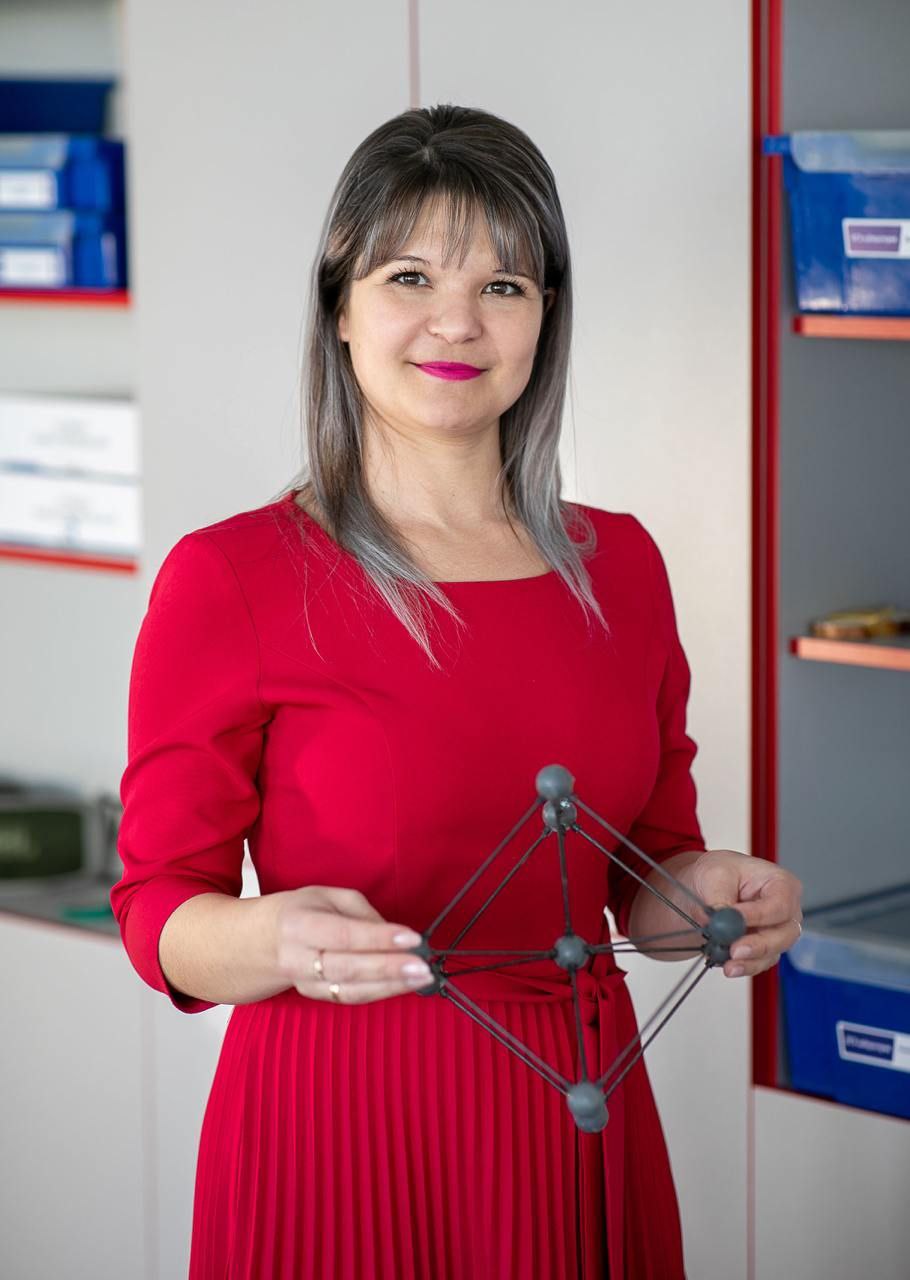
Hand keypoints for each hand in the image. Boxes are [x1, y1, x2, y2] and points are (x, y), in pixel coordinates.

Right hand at [274, 885, 432, 1003]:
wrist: (263, 942)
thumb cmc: (302, 912)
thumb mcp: (328, 897)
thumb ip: (362, 912)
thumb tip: (393, 933)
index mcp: (299, 924)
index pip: (343, 934)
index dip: (379, 938)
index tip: (412, 938)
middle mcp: (297, 957)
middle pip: (347, 967)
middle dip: (389, 968)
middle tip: (422, 966)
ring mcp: (304, 982)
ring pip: (350, 990)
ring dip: (390, 986)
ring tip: (421, 978)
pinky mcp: (314, 996)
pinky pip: (349, 998)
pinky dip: (379, 993)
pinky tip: (403, 985)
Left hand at [686, 849, 803, 978]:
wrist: (706, 889)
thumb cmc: (719, 873)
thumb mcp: (713, 875)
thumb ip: (719, 898)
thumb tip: (722, 920)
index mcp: (780, 883)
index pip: (780, 904)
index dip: (759, 916)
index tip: (735, 922)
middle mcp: (786, 910)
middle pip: (785, 934)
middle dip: (759, 945)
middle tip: (735, 951)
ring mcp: (777, 932)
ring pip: (773, 952)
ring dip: (750, 961)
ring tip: (728, 964)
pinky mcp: (764, 949)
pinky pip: (760, 962)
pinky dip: (744, 966)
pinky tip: (728, 965)